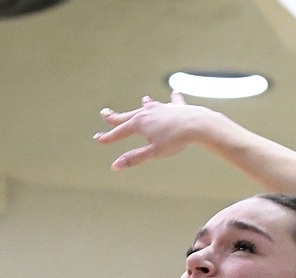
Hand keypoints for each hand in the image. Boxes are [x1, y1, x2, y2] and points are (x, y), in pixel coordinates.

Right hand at [94, 93, 216, 169]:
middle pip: (129, 115)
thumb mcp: (153, 153)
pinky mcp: (177, 107)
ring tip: (143, 100)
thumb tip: (114, 166)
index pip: (120, 132)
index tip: (98, 139)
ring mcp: (162, 107)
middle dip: (116, 117)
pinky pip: (173, 101)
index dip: (108, 137)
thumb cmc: (175, 140)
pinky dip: (173, 99)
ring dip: (144, 105)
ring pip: (150, 106)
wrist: (197, 124)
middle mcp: (148, 112)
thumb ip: (134, 158)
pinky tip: (175, 93)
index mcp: (140, 123)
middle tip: (104, 114)